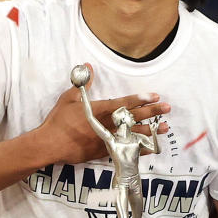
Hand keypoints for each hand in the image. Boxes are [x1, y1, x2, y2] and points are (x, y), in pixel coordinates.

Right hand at [37, 64, 169, 163]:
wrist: (49, 145)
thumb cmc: (58, 120)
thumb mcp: (69, 98)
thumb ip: (83, 84)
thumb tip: (89, 66)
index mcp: (99, 110)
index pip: (124, 103)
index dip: (140, 99)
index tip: (154, 95)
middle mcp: (106, 125)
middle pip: (133, 118)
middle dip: (152, 112)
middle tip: (167, 108)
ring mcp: (107, 140)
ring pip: (133, 135)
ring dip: (151, 130)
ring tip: (166, 127)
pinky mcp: (104, 152)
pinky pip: (126, 150)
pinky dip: (139, 148)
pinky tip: (151, 146)